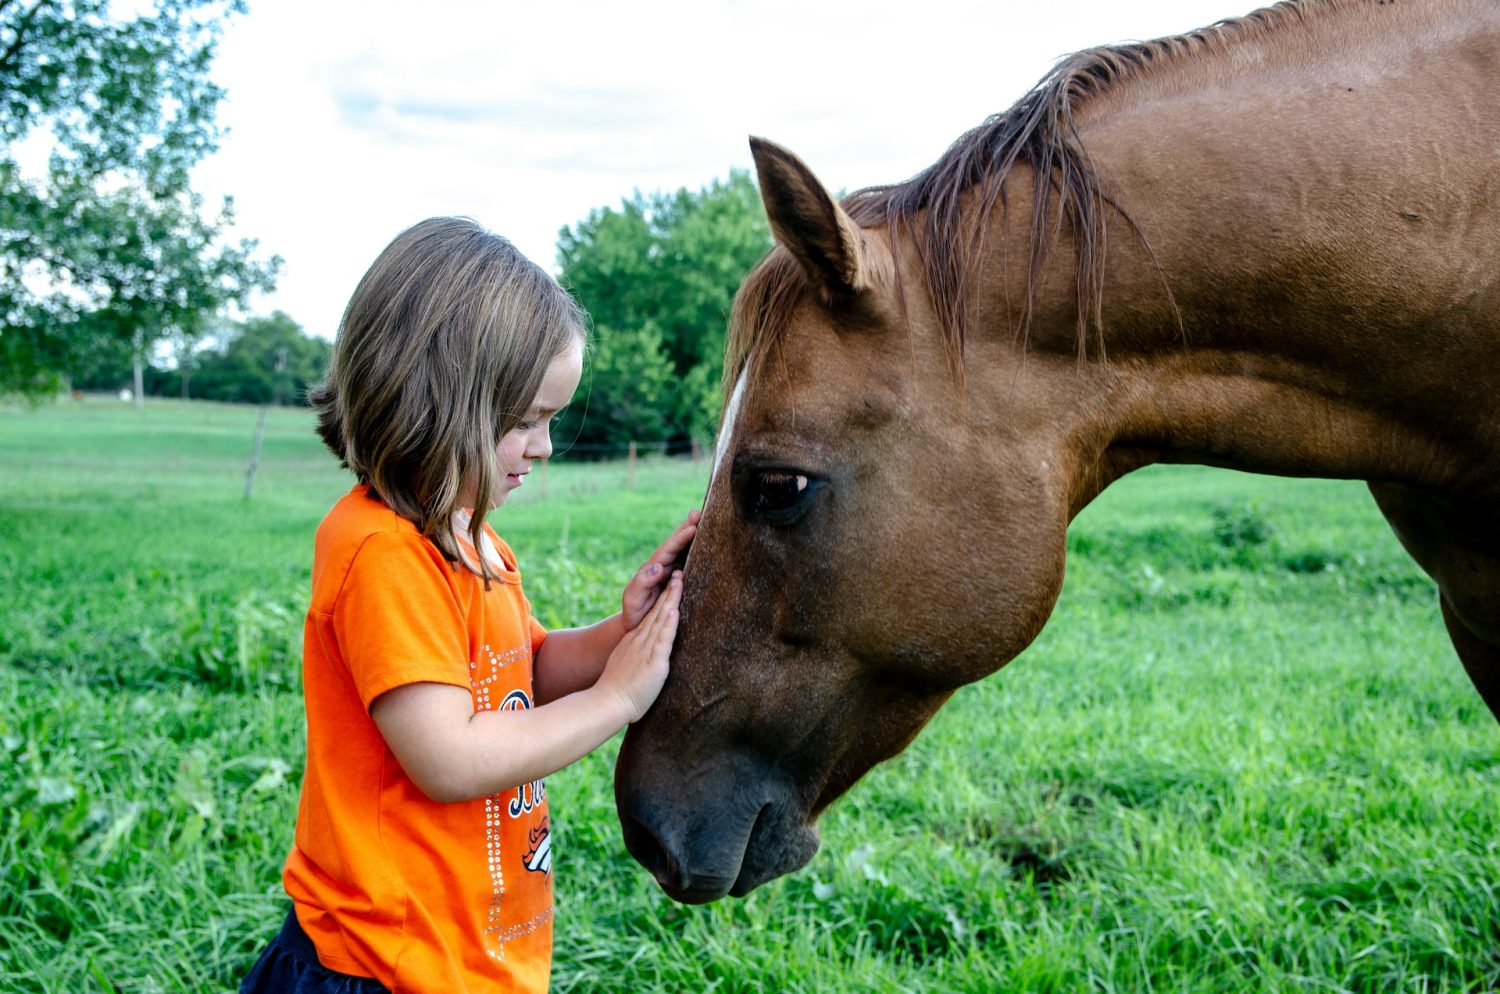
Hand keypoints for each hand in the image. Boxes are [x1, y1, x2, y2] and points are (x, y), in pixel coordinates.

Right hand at [598, 571, 680, 723]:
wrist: (606, 703)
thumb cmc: (616, 693)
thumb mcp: (624, 669)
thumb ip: (634, 660)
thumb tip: (641, 660)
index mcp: (634, 643)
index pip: (651, 617)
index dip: (661, 599)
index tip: (670, 584)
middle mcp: (639, 641)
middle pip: (657, 611)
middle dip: (669, 591)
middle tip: (679, 571)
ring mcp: (645, 650)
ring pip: (661, 619)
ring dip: (671, 598)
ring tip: (679, 579)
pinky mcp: (653, 662)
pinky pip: (662, 639)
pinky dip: (670, 624)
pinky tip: (674, 609)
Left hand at [621, 510, 698, 630]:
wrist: (636, 623)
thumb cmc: (634, 611)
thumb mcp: (633, 597)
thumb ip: (642, 582)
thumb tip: (658, 567)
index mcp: (653, 567)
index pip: (667, 549)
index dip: (679, 538)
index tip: (692, 527)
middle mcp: (663, 565)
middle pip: (676, 543)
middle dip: (686, 527)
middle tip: (698, 513)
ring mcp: (671, 571)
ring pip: (684, 550)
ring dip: (693, 536)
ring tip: (704, 521)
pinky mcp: (678, 580)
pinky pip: (689, 562)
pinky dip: (697, 551)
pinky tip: (707, 544)